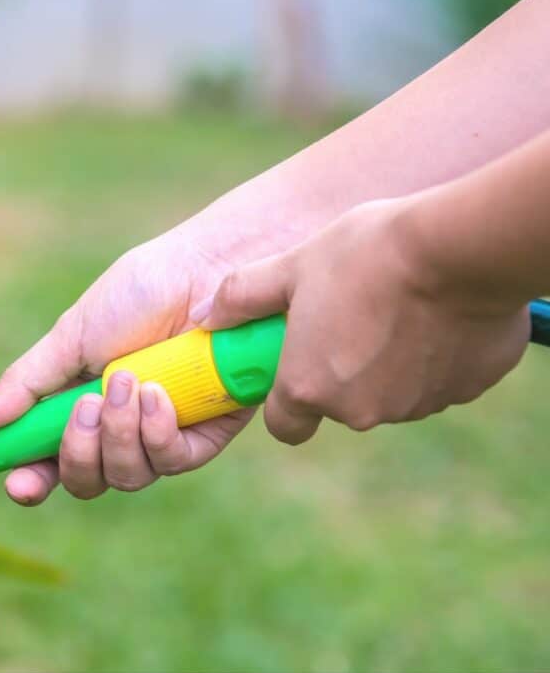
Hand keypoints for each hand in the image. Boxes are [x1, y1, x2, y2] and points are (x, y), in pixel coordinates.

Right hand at [0, 231, 254, 504]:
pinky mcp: (203, 436)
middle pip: (85, 481)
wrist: (204, 272)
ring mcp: (159, 437)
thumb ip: (24, 385)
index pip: (47, 464)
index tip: (20, 483)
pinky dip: (156, 432)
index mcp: (76, 409)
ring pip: (127, 476)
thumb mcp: (70, 338)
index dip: (31, 482)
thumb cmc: (138, 295)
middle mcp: (117, 431)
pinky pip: (172, 462)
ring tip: (127, 382)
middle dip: (78, 452)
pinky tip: (157, 394)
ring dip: (119, 433)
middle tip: (85, 407)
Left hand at [196, 197, 531, 443]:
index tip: (295, 365)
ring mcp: (415, 405)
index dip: (286, 398)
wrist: (459, 248)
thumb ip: (243, 297)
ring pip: (391, 393)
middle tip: (349, 318)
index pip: (285, 424)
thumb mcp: (291, 266)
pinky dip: (433, 357)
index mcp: (309, 387)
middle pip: (339, 404)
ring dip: (388, 365)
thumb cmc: (366, 255)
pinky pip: (439, 380)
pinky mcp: (463, 390)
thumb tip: (209, 318)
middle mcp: (359, 410)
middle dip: (339, 371)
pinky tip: (436, 313)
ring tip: (395, 308)